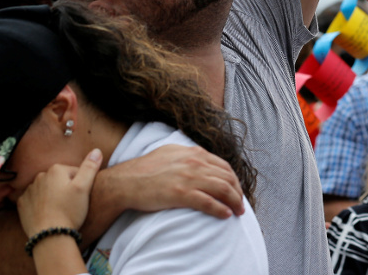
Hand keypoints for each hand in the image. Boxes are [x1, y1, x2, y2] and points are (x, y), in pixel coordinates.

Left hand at [17, 149, 100, 236]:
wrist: (49, 236)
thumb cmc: (69, 211)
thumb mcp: (84, 188)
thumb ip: (90, 167)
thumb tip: (96, 150)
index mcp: (56, 170)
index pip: (74, 172)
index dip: (81, 184)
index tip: (81, 197)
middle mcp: (40, 177)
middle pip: (59, 180)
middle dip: (66, 188)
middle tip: (72, 204)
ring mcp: (29, 191)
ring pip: (46, 189)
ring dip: (52, 196)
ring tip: (60, 210)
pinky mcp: (22, 204)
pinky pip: (34, 199)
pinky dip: (40, 204)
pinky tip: (47, 213)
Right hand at [102, 144, 244, 218]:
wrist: (126, 181)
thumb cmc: (145, 168)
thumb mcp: (171, 152)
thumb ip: (188, 154)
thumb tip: (201, 157)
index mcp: (194, 153)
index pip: (224, 166)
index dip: (234, 180)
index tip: (237, 190)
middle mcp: (195, 163)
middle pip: (227, 178)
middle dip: (238, 192)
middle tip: (241, 204)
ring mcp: (189, 178)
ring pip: (222, 189)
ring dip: (234, 201)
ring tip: (238, 212)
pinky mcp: (181, 193)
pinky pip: (208, 202)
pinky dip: (220, 209)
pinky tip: (225, 215)